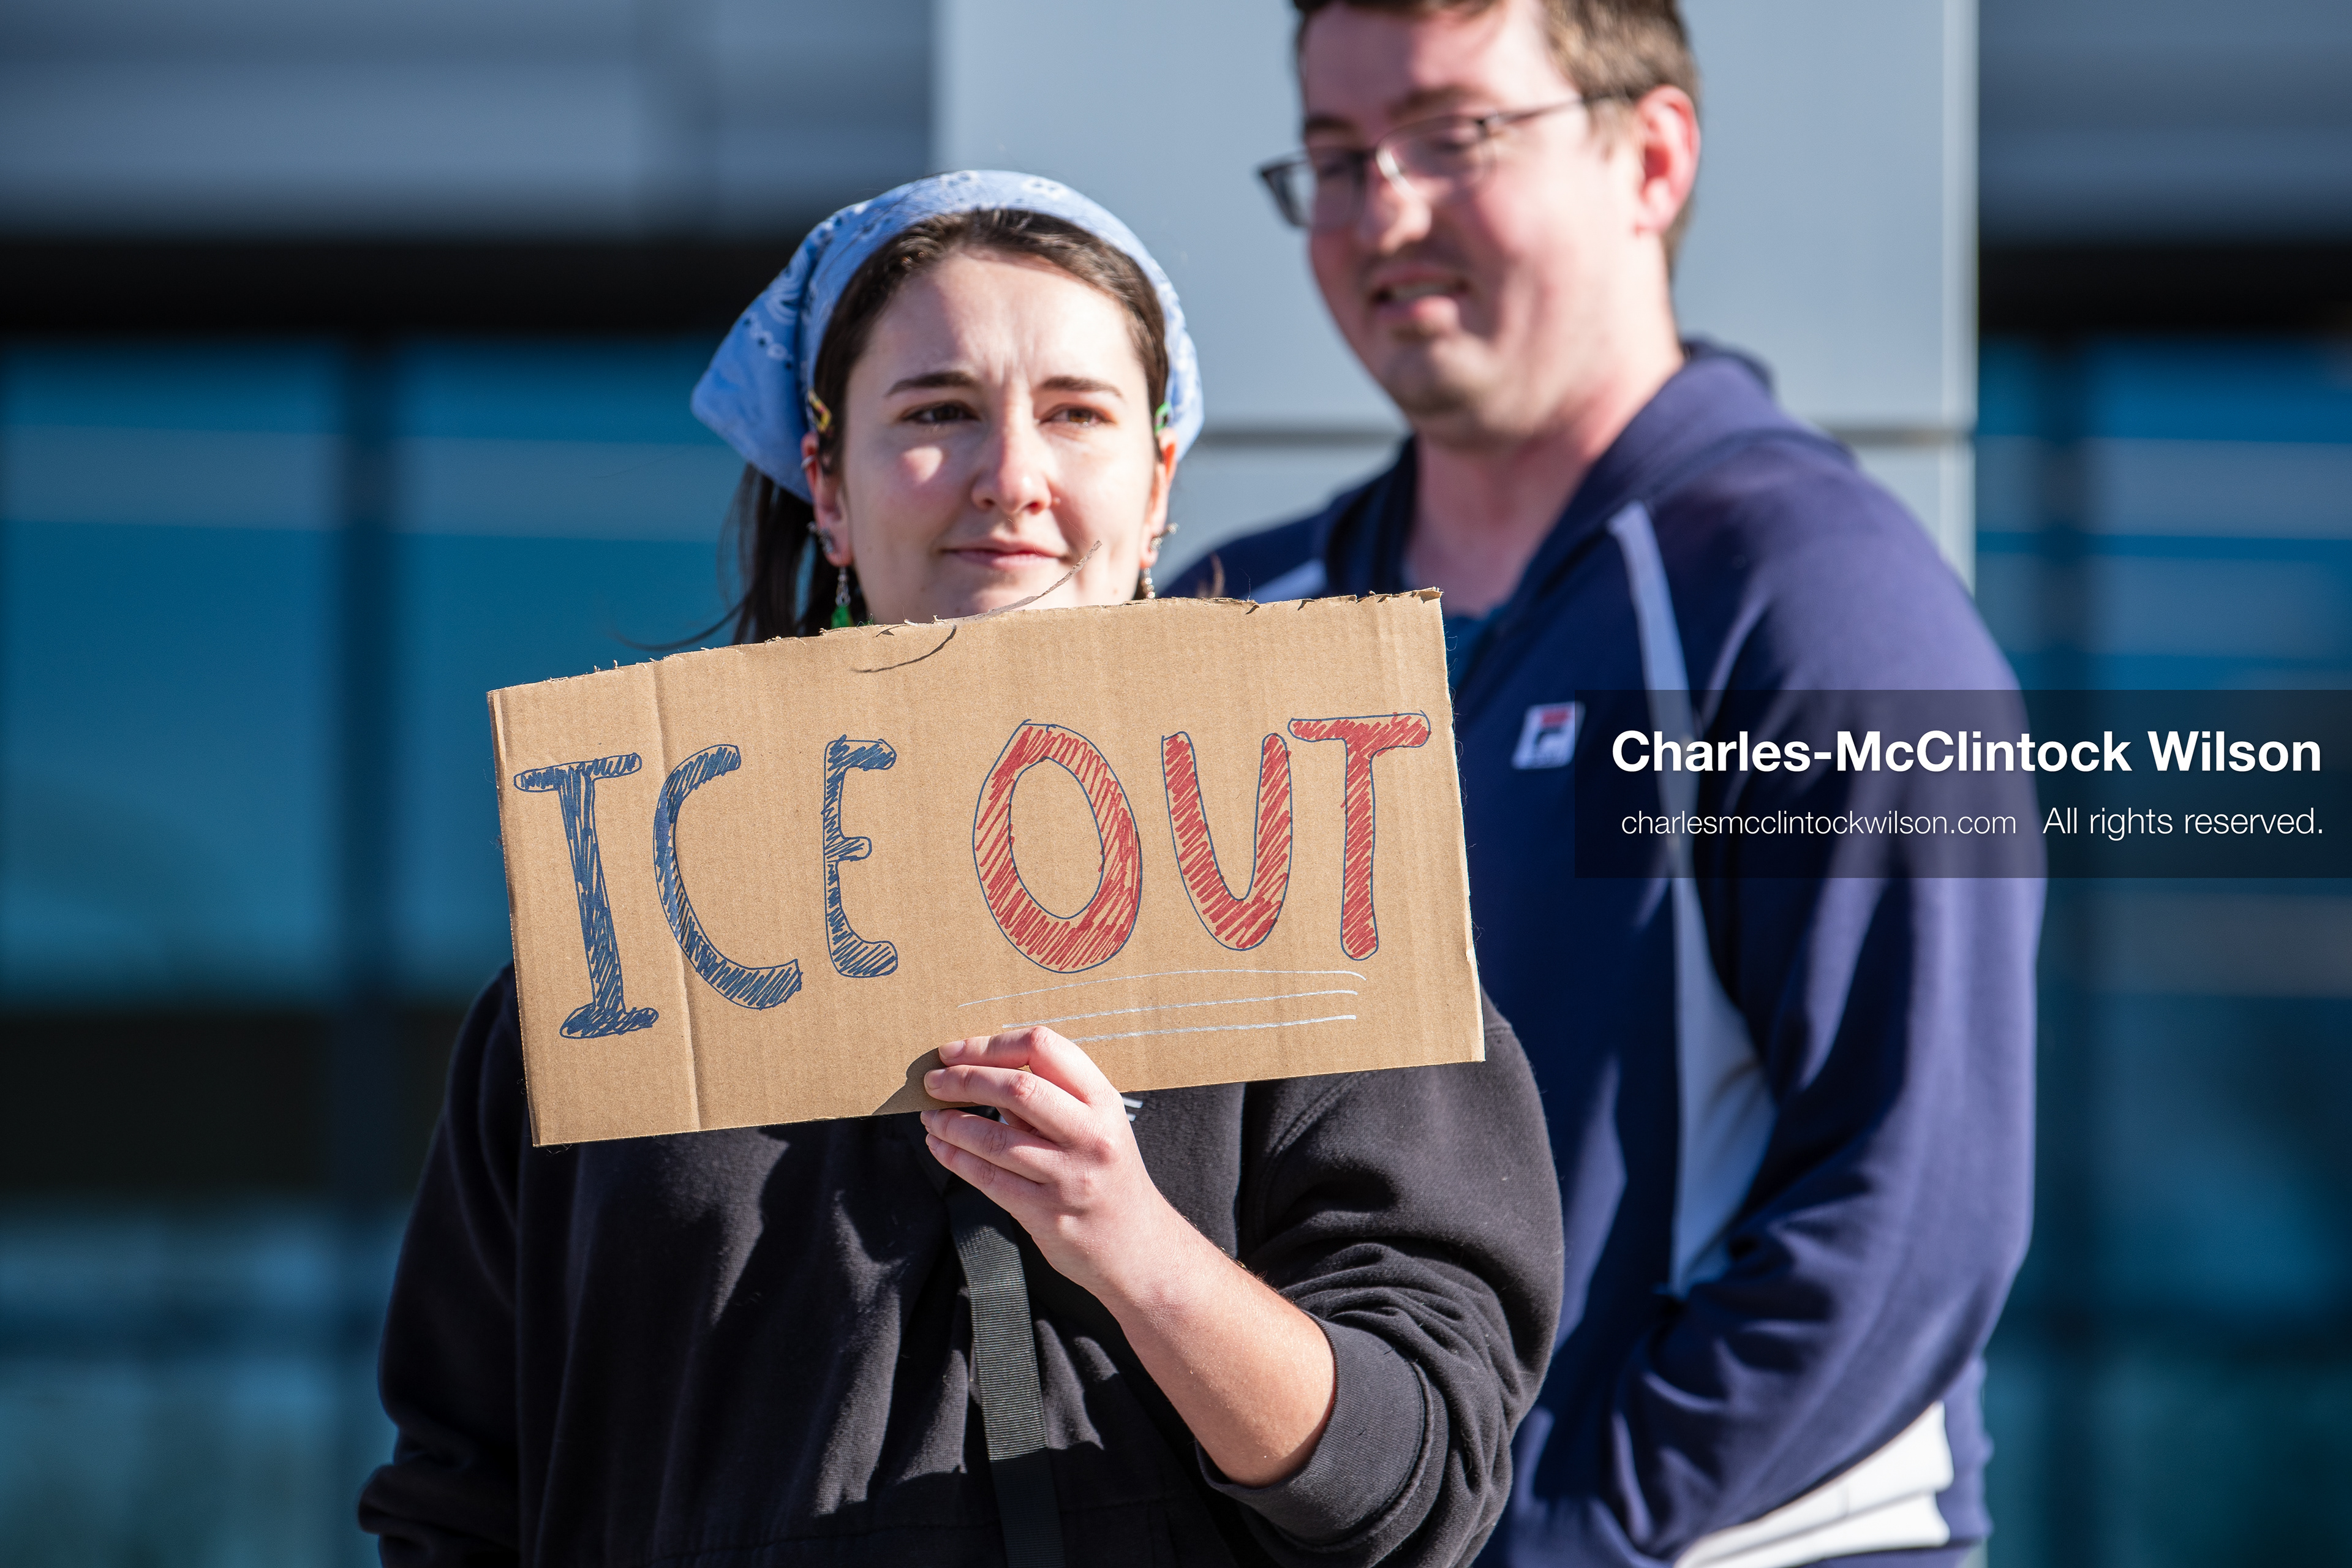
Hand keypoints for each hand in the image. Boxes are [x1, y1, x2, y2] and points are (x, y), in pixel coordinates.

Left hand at [920, 1026, 1183, 1301]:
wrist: (1139, 1248)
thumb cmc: (1108, 1177)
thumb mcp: (1095, 1126)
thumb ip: (1048, 1100)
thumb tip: (979, 1074)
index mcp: (1104, 1101)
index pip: (1045, 1048)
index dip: (991, 1045)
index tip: (956, 1051)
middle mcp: (1091, 1135)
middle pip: (1017, 1089)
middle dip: (964, 1079)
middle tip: (932, 1081)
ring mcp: (1070, 1177)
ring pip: (995, 1138)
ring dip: (951, 1122)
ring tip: (930, 1115)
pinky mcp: (1047, 1214)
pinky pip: (989, 1179)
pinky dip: (956, 1158)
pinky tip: (939, 1146)